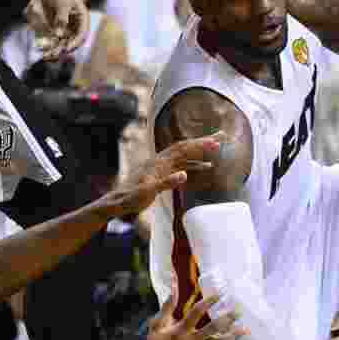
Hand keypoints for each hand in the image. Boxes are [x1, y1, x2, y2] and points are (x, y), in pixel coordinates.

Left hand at [36, 0, 89, 59]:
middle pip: (71, 42)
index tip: (65, 49)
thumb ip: (61, 19)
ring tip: (46, 56)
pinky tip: (42, 49)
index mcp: (83, 18)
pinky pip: (53, 40)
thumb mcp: (61, 4)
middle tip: (53, 55)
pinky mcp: (56, 27)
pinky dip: (48, 45)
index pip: (82, 35)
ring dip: (54, 50)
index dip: (74, 43)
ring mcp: (66, 27)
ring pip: (62, 43)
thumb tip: (59, 35)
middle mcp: (76, 24)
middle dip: (62, 50)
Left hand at [98, 133, 222, 219]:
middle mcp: (161, 160)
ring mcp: (161, 166)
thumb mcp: (148, 192)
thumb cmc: (131, 198)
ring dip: (201, 152)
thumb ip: (166, 183)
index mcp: (159, 162)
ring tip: (217, 149)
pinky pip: (182, 165)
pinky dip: (195, 164)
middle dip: (203, 142)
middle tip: (221, 137)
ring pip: (185, 155)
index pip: (183, 149)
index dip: (200, 144)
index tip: (216, 141)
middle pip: (186, 147)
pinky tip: (205, 168)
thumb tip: (184, 174)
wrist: (117, 202)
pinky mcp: (162, 173)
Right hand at [141, 280, 243, 339]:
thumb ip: (166, 307)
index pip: (197, 311)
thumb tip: (173, 287)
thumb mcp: (156, 326)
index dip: (209, 301)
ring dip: (233, 335)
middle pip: (214, 326)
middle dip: (228, 317)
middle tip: (239, 310)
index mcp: (180, 330)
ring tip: (245, 328)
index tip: (219, 294)